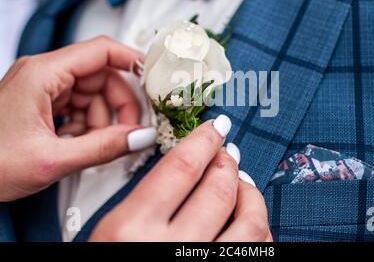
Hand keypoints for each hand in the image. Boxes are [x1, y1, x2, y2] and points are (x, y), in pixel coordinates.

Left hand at [0, 37, 153, 201]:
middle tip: (129, 131)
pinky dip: (87, 126)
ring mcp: (43, 89)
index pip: (100, 51)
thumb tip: (140, 137)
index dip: (132, 60)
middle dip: (119, 105)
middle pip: (101, 76)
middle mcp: (43, 75)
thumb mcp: (52, 160)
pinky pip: (80, 108)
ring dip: (102, 121)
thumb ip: (103, 148)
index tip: (154, 76)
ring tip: (92, 146)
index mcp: (42, 74)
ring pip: (93, 95)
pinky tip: (77, 145)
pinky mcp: (43, 104)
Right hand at [90, 117, 271, 241]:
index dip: (204, 139)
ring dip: (251, 195)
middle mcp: (167, 250)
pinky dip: (260, 231)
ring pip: (250, 221)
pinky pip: (259, 252)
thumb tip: (191, 169)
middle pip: (219, 188)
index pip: (181, 166)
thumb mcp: (111, 236)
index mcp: (130, 231)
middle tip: (227, 153)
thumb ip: (147, 203)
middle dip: (228, 163)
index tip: (216, 127)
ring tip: (243, 185)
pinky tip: (249, 221)